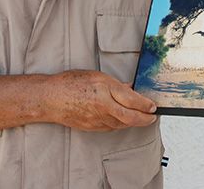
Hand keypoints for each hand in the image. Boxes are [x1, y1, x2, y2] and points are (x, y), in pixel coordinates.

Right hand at [43, 70, 157, 131]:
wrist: (50, 99)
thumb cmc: (70, 83)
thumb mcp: (95, 76)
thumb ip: (114, 84)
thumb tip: (129, 88)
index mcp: (104, 89)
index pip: (131, 99)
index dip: (145, 104)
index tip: (153, 106)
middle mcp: (102, 105)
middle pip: (130, 117)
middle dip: (145, 119)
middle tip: (152, 117)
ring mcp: (97, 119)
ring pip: (122, 124)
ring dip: (134, 122)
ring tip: (141, 118)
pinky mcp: (92, 127)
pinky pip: (111, 127)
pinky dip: (121, 124)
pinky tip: (124, 120)